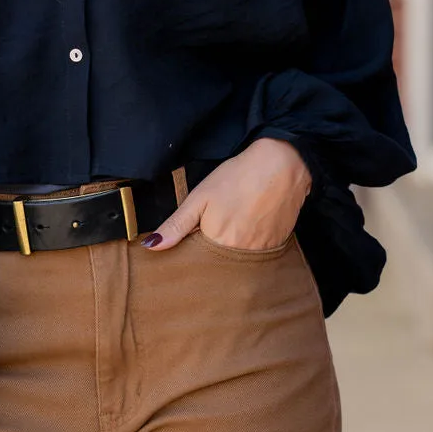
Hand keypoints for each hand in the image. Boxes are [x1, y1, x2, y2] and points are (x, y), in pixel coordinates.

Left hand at [141, 138, 311, 251]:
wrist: (281, 164)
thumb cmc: (237, 177)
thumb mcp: (199, 197)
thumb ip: (176, 225)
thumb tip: (151, 246)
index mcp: (217, 244)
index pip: (198, 264)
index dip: (192, 257)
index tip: (190, 247)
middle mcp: (240, 254)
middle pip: (219, 266)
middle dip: (212, 258)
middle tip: (214, 232)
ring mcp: (261, 252)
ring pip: (239, 262)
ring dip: (232, 253)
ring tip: (233, 227)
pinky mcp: (278, 245)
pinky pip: (259, 255)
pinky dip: (251, 246)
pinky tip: (250, 227)